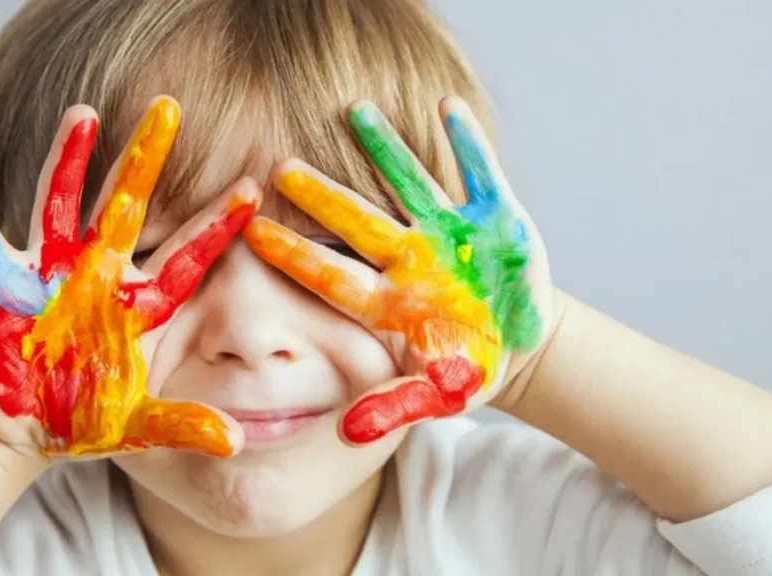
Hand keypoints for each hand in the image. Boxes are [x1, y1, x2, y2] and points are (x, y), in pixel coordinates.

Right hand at [0, 97, 257, 457]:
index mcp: (139, 306)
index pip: (187, 257)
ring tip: (83, 112)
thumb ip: (183, 425)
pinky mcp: (0, 281)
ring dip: (68, 160)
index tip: (253, 189)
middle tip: (169, 106)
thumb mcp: (138, 425)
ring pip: (62, 203)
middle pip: (127, 207)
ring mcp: (50, 272)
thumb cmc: (83, 419)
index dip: (216, 225)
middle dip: (147, 159)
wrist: (21, 429)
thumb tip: (234, 442)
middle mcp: (99, 276)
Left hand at [245, 97, 554, 443]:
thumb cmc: (468, 368)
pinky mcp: (495, 214)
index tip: (253, 234)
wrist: (518, 343)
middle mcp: (410, 257)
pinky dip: (468, 144)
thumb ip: (394, 407)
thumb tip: (346, 434)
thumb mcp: (438, 394)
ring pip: (410, 183)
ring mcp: (450, 232)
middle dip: (323, 196)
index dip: (295, 256)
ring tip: (356, 111)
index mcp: (390, 299)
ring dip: (386, 150)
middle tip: (280, 167)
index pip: (332, 275)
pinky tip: (447, 109)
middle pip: (358, 221)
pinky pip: (480, 173)